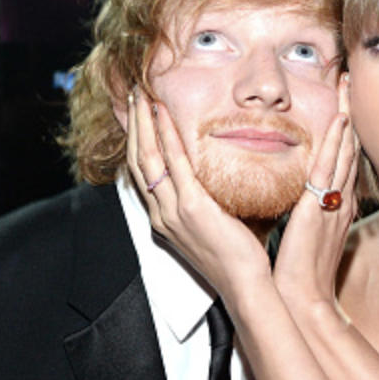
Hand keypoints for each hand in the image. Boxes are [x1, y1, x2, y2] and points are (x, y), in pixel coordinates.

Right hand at [126, 93, 269, 295]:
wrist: (245, 285)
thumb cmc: (239, 258)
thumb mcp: (217, 225)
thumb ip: (212, 201)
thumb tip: (223, 175)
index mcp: (166, 220)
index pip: (142, 174)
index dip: (137, 142)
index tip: (138, 115)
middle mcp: (163, 214)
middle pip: (138, 161)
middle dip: (134, 125)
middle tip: (134, 95)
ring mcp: (174, 211)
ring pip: (148, 158)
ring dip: (144, 122)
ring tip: (142, 95)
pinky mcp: (192, 208)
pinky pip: (175, 164)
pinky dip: (166, 136)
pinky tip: (163, 114)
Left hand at [274, 77, 358, 309]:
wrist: (302, 296)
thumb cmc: (299, 271)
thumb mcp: (304, 233)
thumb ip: (305, 211)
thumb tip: (297, 197)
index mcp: (336, 205)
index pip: (342, 160)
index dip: (344, 130)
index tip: (342, 102)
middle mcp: (340, 200)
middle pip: (349, 148)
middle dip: (349, 113)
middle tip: (349, 82)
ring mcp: (333, 202)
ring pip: (344, 151)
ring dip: (345, 117)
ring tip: (346, 88)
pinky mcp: (320, 207)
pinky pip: (330, 169)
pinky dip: (336, 143)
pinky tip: (339, 121)